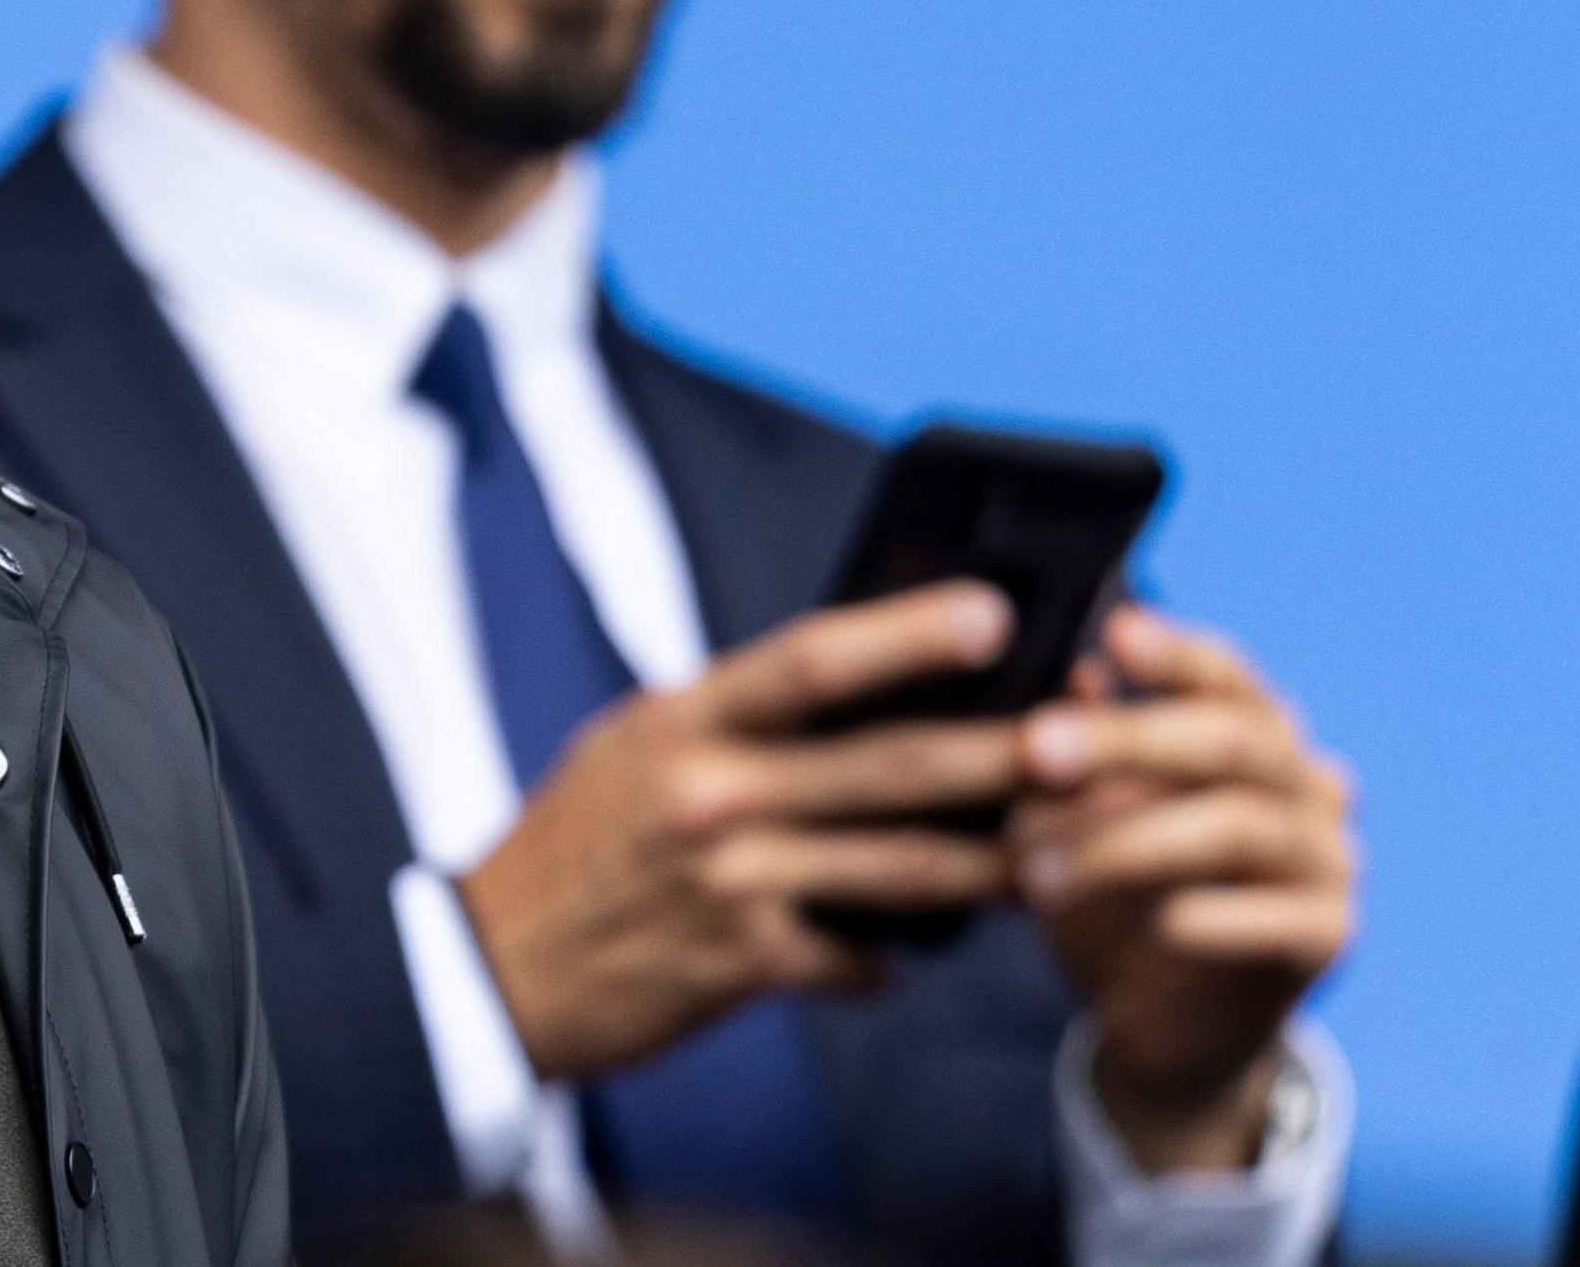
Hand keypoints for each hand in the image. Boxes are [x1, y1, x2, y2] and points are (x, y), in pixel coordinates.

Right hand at [456, 582, 1025, 1079]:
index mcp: (684, 720)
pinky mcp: (744, 966)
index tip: (995, 611)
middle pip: (890, 766)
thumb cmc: (575, 842)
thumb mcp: (632, 749)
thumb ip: (731, 718)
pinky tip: (925, 952)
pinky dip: (899, 956)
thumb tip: (851, 679)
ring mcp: (731, 882)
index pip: (813, 658)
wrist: (492, 967)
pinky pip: (859, 959)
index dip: (909, 633)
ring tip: (1061, 851)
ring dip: (995, 864)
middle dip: (1003, 753)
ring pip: (904, 871)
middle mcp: (711, 793)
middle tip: (1087, 738)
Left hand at [1016, 608, 1355, 1172]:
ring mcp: (1328, 858)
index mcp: (1250, 733)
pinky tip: (1157, 923)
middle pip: (1230, 739)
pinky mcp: (1330, 937)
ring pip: (1240, 825)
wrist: (1157, 1023)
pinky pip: (1279, 917)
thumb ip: (1078, 753)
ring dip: (1131, 842)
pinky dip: (1211, 916)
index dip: (1174, 653)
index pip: (1224, 674)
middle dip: (1126, 738)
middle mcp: (1305, 782)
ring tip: (1040, 870)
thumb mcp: (1071, 819)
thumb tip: (1080, 673)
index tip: (1114, 633)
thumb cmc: (1109, 893)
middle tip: (1036, 749)